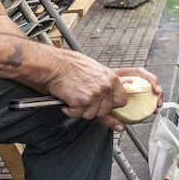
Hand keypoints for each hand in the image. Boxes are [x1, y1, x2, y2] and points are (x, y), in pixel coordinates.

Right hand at [43, 54, 160, 131]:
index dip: (113, 105)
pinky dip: (69, 110)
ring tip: (74, 97)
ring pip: (90, 114)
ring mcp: (94, 96)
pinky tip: (67, 99)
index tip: (109, 106)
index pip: (122, 100)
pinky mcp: (82, 102)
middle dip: (94, 108)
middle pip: (105, 111)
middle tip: (84, 100)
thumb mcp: (96, 70)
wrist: (55, 64)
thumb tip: (119, 89)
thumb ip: (107, 82)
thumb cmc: (71, 65)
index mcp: (111, 78)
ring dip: (80, 109)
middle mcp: (105, 87)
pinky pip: (77, 114)